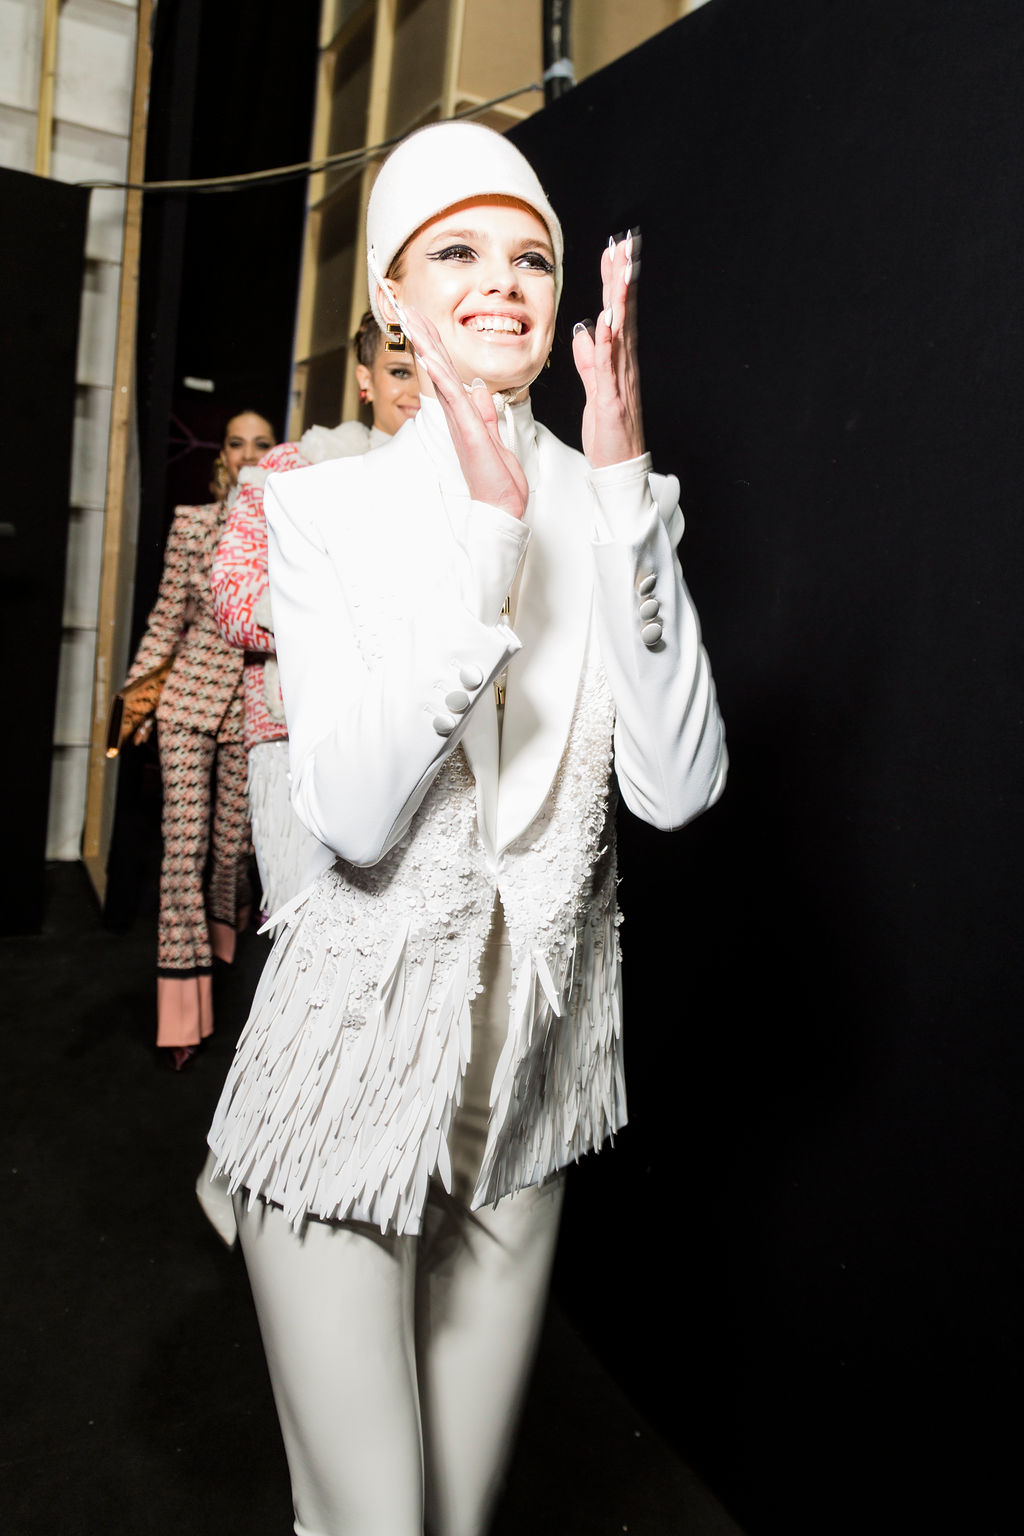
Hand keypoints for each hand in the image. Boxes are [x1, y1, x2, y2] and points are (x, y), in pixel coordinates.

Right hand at [398, 305, 528, 520]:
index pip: (447, 372)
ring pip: (440, 376)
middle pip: (437, 368)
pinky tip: (430, 356)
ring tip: (411, 320)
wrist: (501, 507)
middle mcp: (456, 416)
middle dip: (423, 336)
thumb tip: (480, 390)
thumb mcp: (495, 438)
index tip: (423, 320)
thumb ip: (486, 413)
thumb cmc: (498, 480)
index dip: (435, 345)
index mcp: (463, 415)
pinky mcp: (467, 430)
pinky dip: (440, 375)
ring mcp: (459, 422)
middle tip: (406, 309)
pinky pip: (452, 397)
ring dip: (426, 346)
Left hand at [571, 229, 645, 468]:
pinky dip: (608, 344)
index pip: (616, 314)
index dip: (615, 282)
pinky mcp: (612, 400)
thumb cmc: (608, 434)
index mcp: (618, 362)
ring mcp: (620, 382)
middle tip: (624, 245)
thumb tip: (584, 333)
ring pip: (621, 333)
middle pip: (623, 314)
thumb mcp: (594, 391)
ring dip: (620, 300)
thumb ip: (589, 361)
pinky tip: (607, 322)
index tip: (614, 252)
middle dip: (622, 278)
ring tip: (621, 270)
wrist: (618, 468)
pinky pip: (609, 368)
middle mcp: (624, 366)